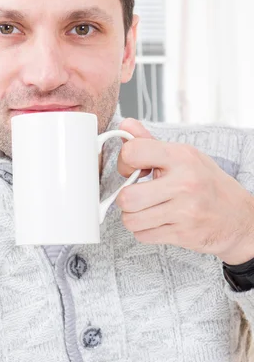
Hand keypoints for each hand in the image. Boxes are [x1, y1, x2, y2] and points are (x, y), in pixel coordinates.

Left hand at [116, 118, 253, 264]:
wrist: (237, 216)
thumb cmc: (206, 184)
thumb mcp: (184, 156)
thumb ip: (150, 143)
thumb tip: (125, 126)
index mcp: (182, 157)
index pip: (133, 152)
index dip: (124, 162)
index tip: (132, 169)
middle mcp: (184, 183)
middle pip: (127, 197)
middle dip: (125, 199)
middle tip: (136, 196)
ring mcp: (184, 211)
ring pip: (131, 220)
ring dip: (134, 217)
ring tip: (146, 210)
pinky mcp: (183, 234)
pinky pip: (142, 236)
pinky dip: (145, 231)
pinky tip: (158, 222)